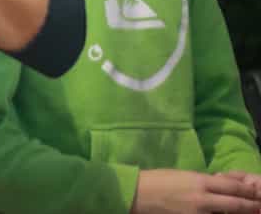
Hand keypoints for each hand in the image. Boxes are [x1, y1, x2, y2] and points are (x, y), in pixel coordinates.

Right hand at [132, 168, 260, 213]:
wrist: (135, 195)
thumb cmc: (156, 180)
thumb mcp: (182, 175)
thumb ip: (202, 181)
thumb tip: (220, 185)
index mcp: (200, 181)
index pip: (234, 187)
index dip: (249, 191)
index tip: (257, 192)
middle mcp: (203, 199)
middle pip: (237, 204)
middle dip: (252, 206)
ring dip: (238, 213)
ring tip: (247, 212)